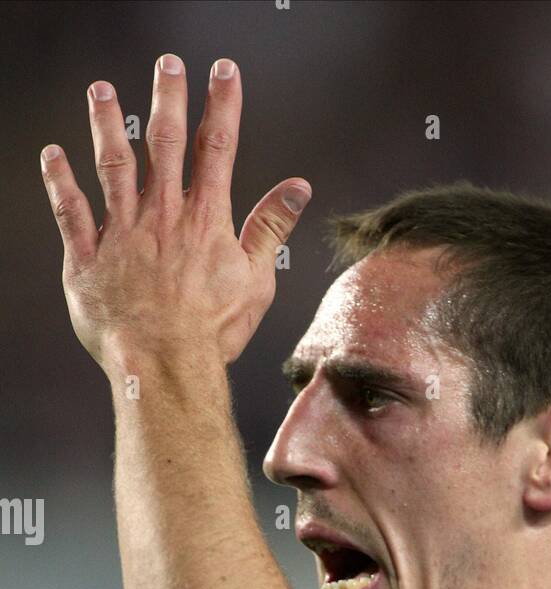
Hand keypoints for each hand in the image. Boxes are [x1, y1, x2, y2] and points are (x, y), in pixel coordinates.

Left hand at [41, 54, 310, 370]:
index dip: (221, 105)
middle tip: (167, 64)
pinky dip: (60, 181)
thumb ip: (271, 228)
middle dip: (167, 98)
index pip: (216, 148)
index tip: (222, 72)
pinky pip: (70, 212)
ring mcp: (121, 234)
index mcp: (203, 220)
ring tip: (102, 92)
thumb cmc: (211, 331)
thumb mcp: (255, 280)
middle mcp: (161, 216)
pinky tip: (54, 155)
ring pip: (112, 166)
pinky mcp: (88, 258)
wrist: (164, 364)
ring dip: (107, 124)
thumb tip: (298, 188)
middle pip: (163, 143)